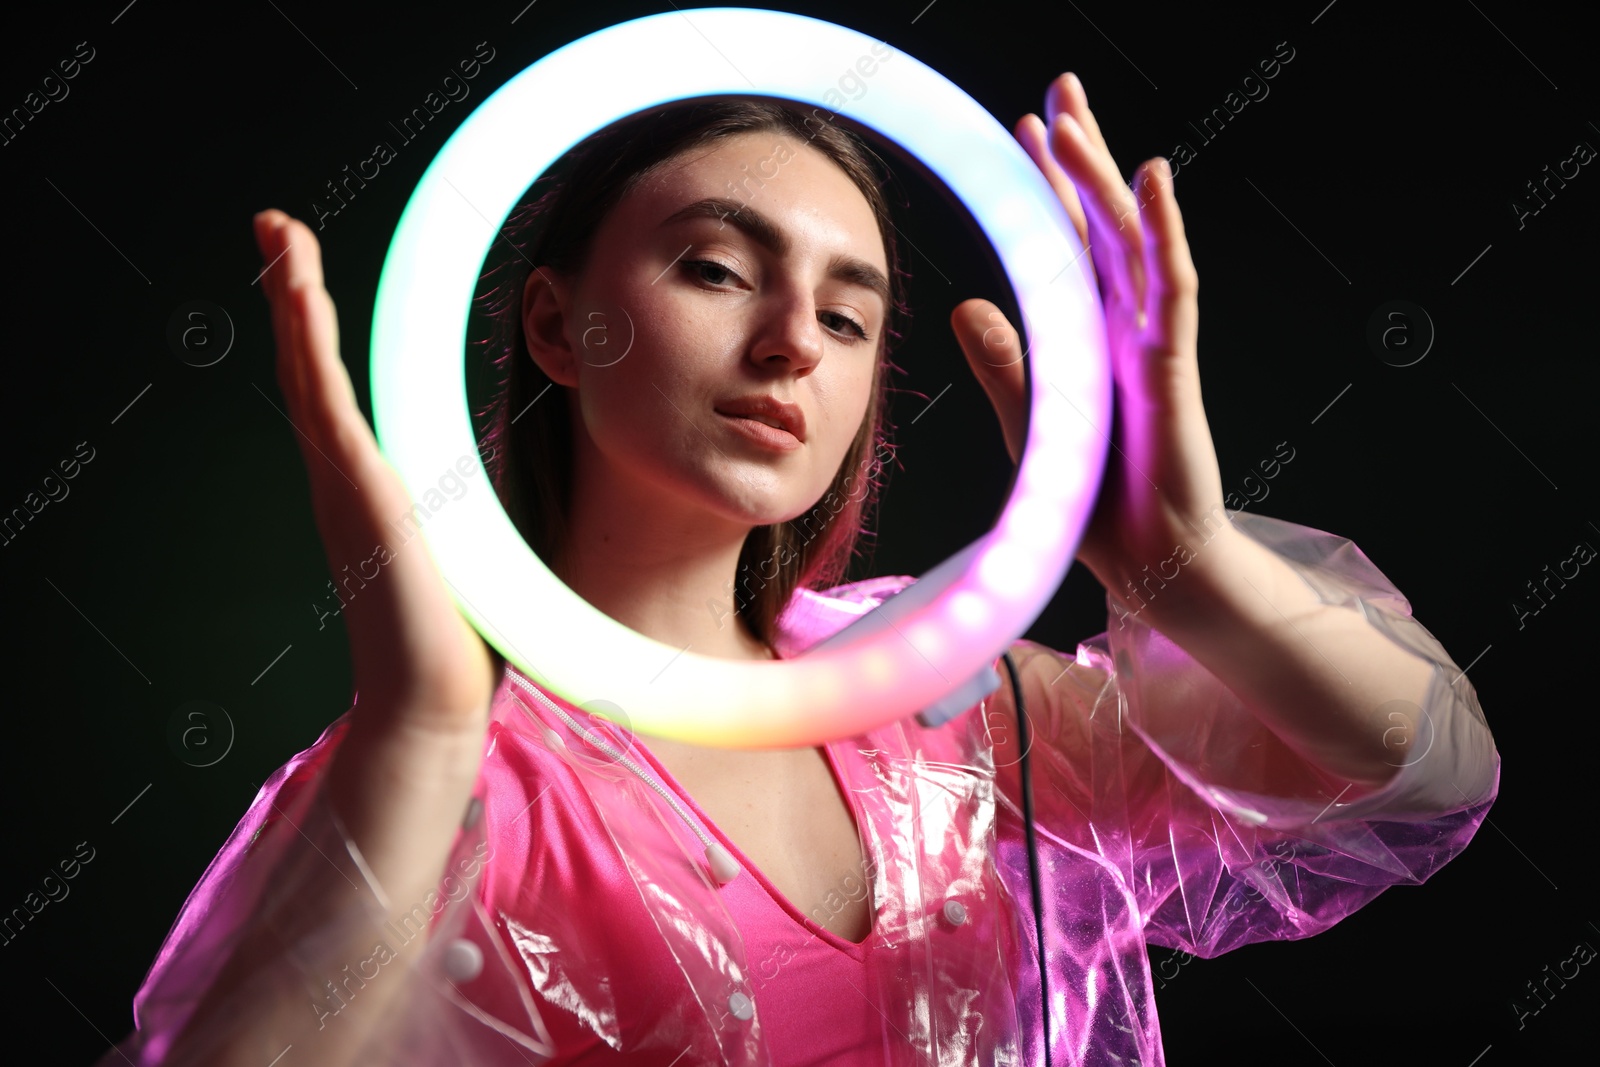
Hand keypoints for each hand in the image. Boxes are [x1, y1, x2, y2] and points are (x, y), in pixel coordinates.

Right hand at [252, 210, 498, 734]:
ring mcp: (343, 484)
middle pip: (309, 369)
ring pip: (307, 372)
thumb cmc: (458, 639)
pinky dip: (307, 341)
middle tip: (275, 228)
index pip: (340, 395)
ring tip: (276, 232)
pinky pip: (325, 400)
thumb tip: (514, 498)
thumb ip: (477, 511)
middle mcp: (345, 480)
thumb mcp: (473, 550)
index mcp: (372, 490)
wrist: (434, 700)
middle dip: (293, 295)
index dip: (321, 334)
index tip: (310, 280)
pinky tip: (300, 290)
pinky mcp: (358, 491)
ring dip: (293, 298)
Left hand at [949, 73, 1225, 598]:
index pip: (1065, 244)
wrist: (1146, 562)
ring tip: (1075, 116)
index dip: (1045, 186)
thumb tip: (967, 303)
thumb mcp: (1030, 418)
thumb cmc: (1095, 502)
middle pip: (1100, 222)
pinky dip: (1164, 231)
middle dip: (1080, 154)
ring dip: (1103, 176)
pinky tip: (1153, 179)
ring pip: (1131, 240)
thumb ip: (1004, 361)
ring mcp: (1152, 341)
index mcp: (1090, 335)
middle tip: (1058, 87)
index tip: (1020, 130)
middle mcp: (1124, 325)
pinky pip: (1172, 286)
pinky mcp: (1173, 368)